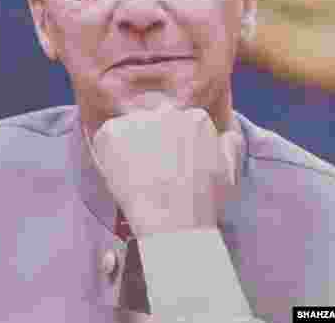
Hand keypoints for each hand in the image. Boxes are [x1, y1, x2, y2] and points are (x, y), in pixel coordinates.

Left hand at [88, 105, 243, 236]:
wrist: (172, 223)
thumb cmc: (201, 203)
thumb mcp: (227, 172)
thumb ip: (228, 146)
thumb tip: (227, 135)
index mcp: (195, 117)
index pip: (177, 123)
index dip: (171, 146)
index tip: (169, 165)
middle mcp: (166, 111)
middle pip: (152, 122)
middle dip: (149, 143)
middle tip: (151, 172)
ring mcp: (137, 120)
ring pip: (128, 129)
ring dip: (128, 147)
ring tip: (137, 176)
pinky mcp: (112, 131)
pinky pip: (106, 138)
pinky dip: (108, 154)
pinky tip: (122, 174)